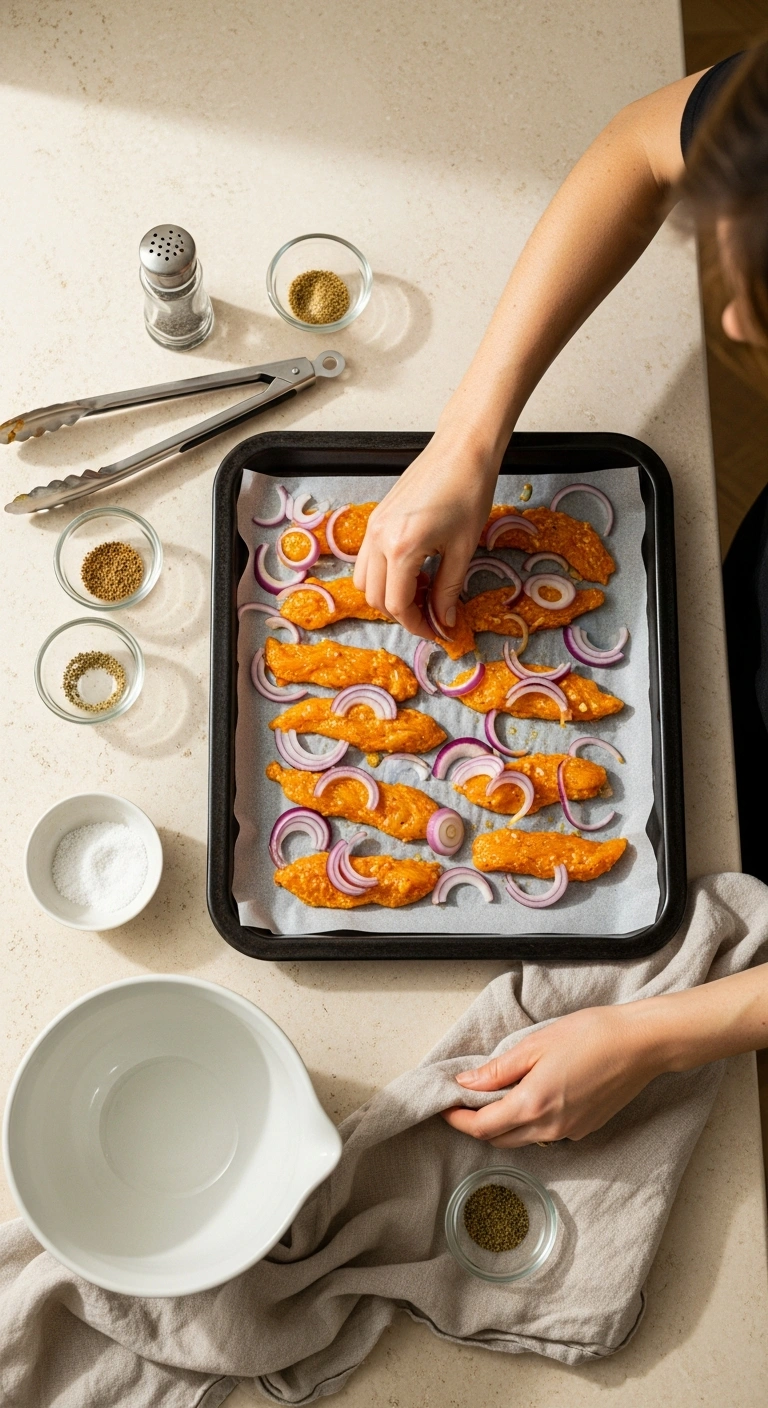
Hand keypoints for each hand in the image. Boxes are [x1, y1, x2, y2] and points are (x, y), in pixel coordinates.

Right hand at [353, 425, 499, 636]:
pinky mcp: (376, 518)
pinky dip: (385, 575)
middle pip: (375, 597)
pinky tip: (415, 570)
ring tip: (422, 591)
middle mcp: (379, 539)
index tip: (436, 632)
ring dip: (389, 595)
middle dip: (402, 614)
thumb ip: (449, 590)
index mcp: (402, 548)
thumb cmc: (468, 491)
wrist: (461, 450)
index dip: (417, 625)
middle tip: (431, 616)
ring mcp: (373, 527)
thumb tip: (443, 621)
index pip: (397, 604)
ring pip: (364, 580)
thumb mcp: (463, 549)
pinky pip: (368, 559)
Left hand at [442, 1004, 660, 1146]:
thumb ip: (498, 1069)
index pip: (482, 1128)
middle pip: (500, 1139)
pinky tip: (533, 1096)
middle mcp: (550, 1128)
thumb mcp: (535, 1045)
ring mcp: (570, 1132)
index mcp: (533, 1105)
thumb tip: (466, 1083)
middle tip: (464, 1101)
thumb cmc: (590, 1035)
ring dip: (504, 1124)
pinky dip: (531, 1121)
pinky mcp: (585, 1129)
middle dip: (477, 1125)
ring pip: (523, 1139)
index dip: (457, 1120)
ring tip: (496, 1095)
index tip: (444, 1107)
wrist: (641, 1044)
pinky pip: (546, 1134)